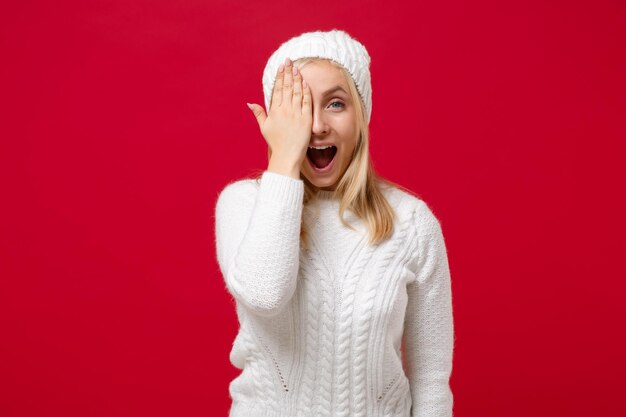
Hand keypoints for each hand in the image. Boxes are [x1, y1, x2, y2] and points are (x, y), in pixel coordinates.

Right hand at [247, 57, 311, 177]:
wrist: (287, 155)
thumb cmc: (276, 143)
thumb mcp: (264, 127)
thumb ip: (258, 113)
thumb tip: (250, 103)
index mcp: (274, 111)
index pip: (277, 89)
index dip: (280, 77)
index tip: (281, 67)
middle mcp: (285, 110)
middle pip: (287, 87)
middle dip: (288, 73)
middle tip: (289, 61)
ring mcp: (296, 114)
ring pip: (297, 91)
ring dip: (297, 78)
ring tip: (297, 68)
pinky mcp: (306, 119)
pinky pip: (306, 101)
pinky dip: (306, 91)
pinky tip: (305, 82)